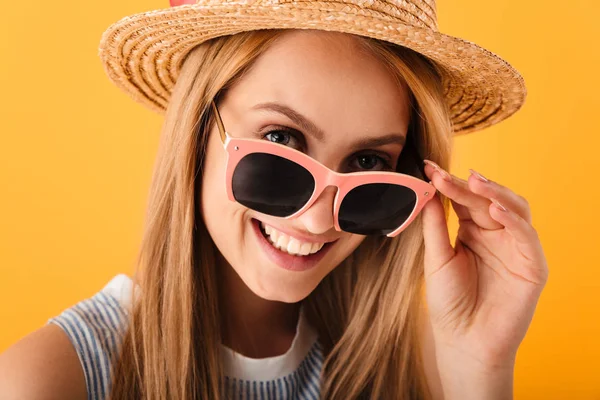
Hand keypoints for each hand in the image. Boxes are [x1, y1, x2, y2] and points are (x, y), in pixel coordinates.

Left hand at [420, 160, 548, 370]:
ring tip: (474, 181)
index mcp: (472, 232)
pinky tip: (495, 209)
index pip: (464, 200)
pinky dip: (514, 220)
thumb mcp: (436, 259)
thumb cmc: (449, 303)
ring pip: (514, 209)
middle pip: (487, 199)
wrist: (464, 342)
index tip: (428, 168)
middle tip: (444, 174)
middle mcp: (495, 235)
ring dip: (495, 192)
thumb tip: (427, 190)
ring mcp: (515, 248)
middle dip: (467, 185)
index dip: (448, 184)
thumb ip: (435, 226)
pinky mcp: (532, 265)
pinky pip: (527, 236)